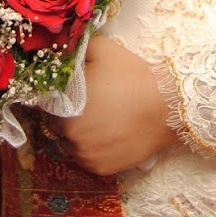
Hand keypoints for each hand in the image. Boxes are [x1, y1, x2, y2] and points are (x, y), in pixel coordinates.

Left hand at [51, 37, 177, 174]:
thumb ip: (77, 48)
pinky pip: (89, 160)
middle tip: (93, 107)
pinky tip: (110, 136)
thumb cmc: (133, 76)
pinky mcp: (100, 169)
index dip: (62, 99)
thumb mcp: (103, 50)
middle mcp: (69, 134)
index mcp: (64, 105)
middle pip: (60, 127)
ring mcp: (85, 154)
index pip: (49, 105)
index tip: (77, 95)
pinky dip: (95, 151)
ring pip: (73, 145)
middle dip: (71, 117)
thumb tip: (63, 47)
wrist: (166, 106)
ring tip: (103, 122)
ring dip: (81, 136)